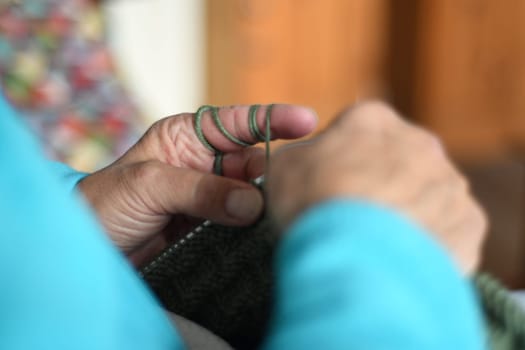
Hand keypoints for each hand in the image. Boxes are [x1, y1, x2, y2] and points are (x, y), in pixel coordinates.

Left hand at [78, 104, 316, 263]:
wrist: (88, 251)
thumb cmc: (105, 204)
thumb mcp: (149, 185)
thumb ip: (201, 190)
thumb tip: (252, 205)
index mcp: (187, 137)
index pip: (237, 122)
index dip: (273, 119)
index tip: (307, 121)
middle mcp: (204, 164)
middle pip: (252, 163)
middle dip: (272, 173)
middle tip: (290, 188)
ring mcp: (211, 198)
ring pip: (252, 196)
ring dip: (267, 205)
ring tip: (286, 214)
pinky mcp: (212, 230)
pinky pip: (242, 226)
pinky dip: (256, 231)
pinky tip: (270, 236)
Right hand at [268, 101, 486, 273]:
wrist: (355, 255)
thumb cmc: (314, 202)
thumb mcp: (284, 166)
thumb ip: (302, 155)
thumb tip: (310, 161)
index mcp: (373, 119)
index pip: (357, 132)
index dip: (341, 160)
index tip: (329, 185)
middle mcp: (420, 142)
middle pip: (398, 162)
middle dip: (381, 183)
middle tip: (354, 216)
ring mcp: (450, 183)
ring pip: (426, 196)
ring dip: (408, 213)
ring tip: (378, 244)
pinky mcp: (469, 223)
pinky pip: (447, 231)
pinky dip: (429, 243)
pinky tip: (402, 259)